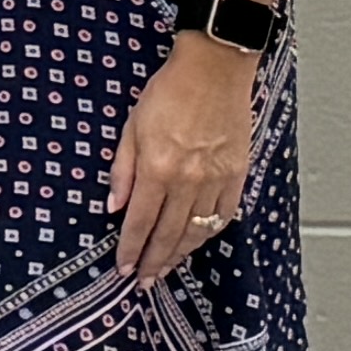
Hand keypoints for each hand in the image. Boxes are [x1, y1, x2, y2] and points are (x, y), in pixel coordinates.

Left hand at [108, 31, 260, 283]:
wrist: (214, 69)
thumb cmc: (170, 91)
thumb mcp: (131, 127)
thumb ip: (122, 171)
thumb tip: (113, 207)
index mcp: (158, 169)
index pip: (140, 222)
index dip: (131, 249)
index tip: (124, 268)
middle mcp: (188, 181)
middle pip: (168, 234)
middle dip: (154, 261)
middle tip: (144, 280)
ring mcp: (216, 179)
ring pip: (197, 230)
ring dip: (180, 253)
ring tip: (167, 267)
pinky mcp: (237, 174)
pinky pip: (224, 214)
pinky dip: (210, 233)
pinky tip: (198, 240)